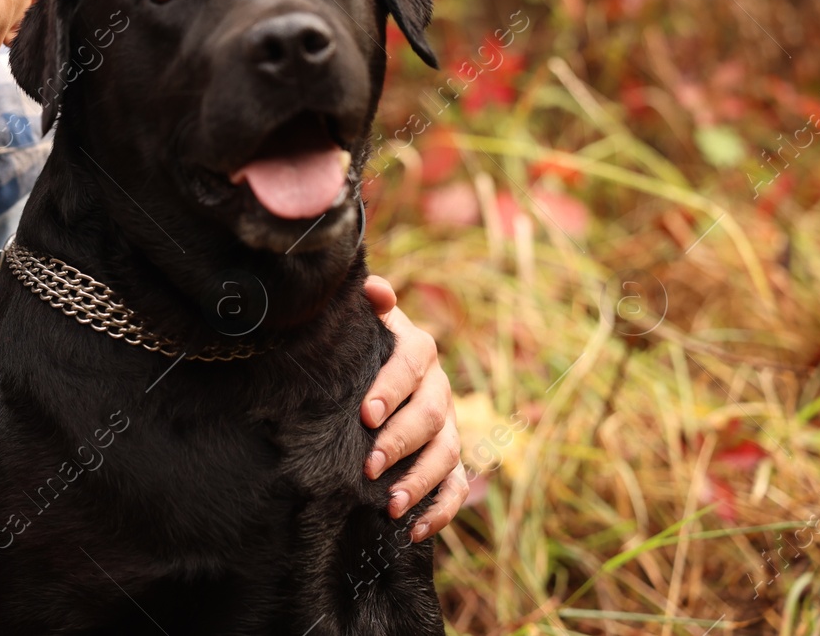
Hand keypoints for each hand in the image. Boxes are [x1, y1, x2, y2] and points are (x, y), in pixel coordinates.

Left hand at [360, 275, 467, 542]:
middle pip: (430, 417)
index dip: (391, 388)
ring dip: (420, 481)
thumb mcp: (366, 321)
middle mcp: (438, 389)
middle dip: (400, 443)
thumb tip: (373, 289)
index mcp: (418, 351)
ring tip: (390, 504)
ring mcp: (448, 427)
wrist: (383, 369)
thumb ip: (370, 304)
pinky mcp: (449, 460)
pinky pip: (454, 488)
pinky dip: (439, 511)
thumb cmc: (366, 345)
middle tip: (368, 464)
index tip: (366, 413)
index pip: (412, 365)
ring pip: (445, 456)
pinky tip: (413, 531)